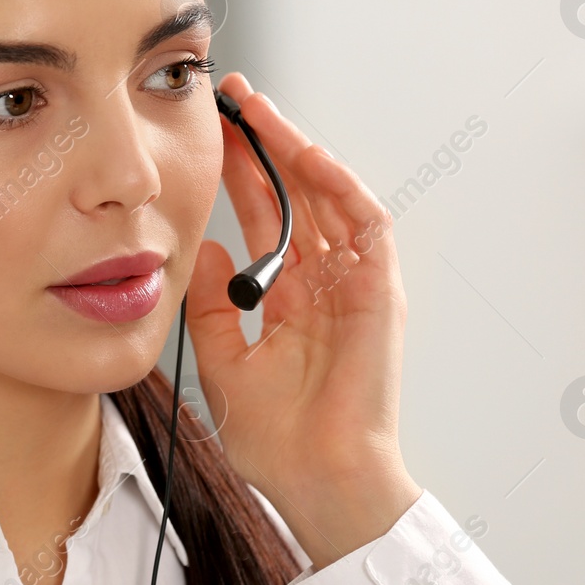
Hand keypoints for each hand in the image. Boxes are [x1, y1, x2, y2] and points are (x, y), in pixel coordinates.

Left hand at [185, 72, 421, 569]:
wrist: (318, 483)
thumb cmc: (279, 442)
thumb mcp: (220, 364)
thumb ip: (210, 308)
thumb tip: (204, 250)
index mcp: (289, 301)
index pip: (265, 219)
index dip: (240, 176)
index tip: (210, 137)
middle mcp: (323, 286)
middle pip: (295, 197)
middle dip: (264, 147)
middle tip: (232, 101)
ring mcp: (354, 287)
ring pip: (329, 199)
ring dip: (297, 151)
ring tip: (260, 111)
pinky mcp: (380, 295)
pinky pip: (366, 227)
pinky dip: (340, 189)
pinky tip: (308, 157)